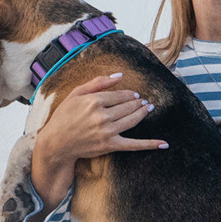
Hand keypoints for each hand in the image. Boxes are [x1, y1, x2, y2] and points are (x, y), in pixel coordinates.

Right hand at [30, 73, 166, 207]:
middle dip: (138, 102)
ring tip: (149, 108)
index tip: (133, 95)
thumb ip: (98, 82)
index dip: (129, 94)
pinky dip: (150, 144)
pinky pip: (134, 145)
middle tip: (144, 101)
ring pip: (132, 120)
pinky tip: (164, 143)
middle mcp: (102, 115)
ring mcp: (107, 131)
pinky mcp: (109, 145)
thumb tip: (119, 75)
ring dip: (143, 113)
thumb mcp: (76, 94)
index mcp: (94, 101)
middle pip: (128, 106)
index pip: (119, 95)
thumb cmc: (64, 116)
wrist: (56, 142)